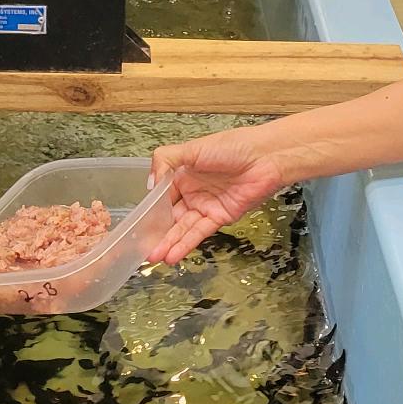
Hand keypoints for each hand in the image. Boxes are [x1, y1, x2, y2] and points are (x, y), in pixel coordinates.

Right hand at [148, 130, 294, 263]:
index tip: (137, 226)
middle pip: (170, 216)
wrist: (265, 157)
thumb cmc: (231, 146)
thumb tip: (149, 185)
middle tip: (142, 249)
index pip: (161, 196)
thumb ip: (166, 161)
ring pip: (183, 228)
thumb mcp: (192, 148)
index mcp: (182, 174)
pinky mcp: (220, 217)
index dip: (150, 211)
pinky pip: (199, 232)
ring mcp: (206, 205)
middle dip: (157, 233)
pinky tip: (173, 254)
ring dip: (169, 243)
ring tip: (154, 257)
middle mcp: (192, 191)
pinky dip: (186, 244)